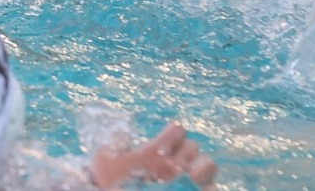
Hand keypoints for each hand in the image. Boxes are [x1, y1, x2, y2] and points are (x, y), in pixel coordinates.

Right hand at [90, 122, 216, 189]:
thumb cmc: (113, 183)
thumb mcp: (104, 159)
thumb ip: (114, 142)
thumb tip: (125, 134)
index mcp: (154, 152)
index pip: (178, 130)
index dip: (172, 132)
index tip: (166, 137)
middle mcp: (174, 165)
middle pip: (193, 146)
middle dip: (184, 149)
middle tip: (173, 156)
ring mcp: (187, 182)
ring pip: (208, 164)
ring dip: (198, 164)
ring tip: (188, 170)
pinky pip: (210, 185)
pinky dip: (203, 183)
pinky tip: (192, 185)